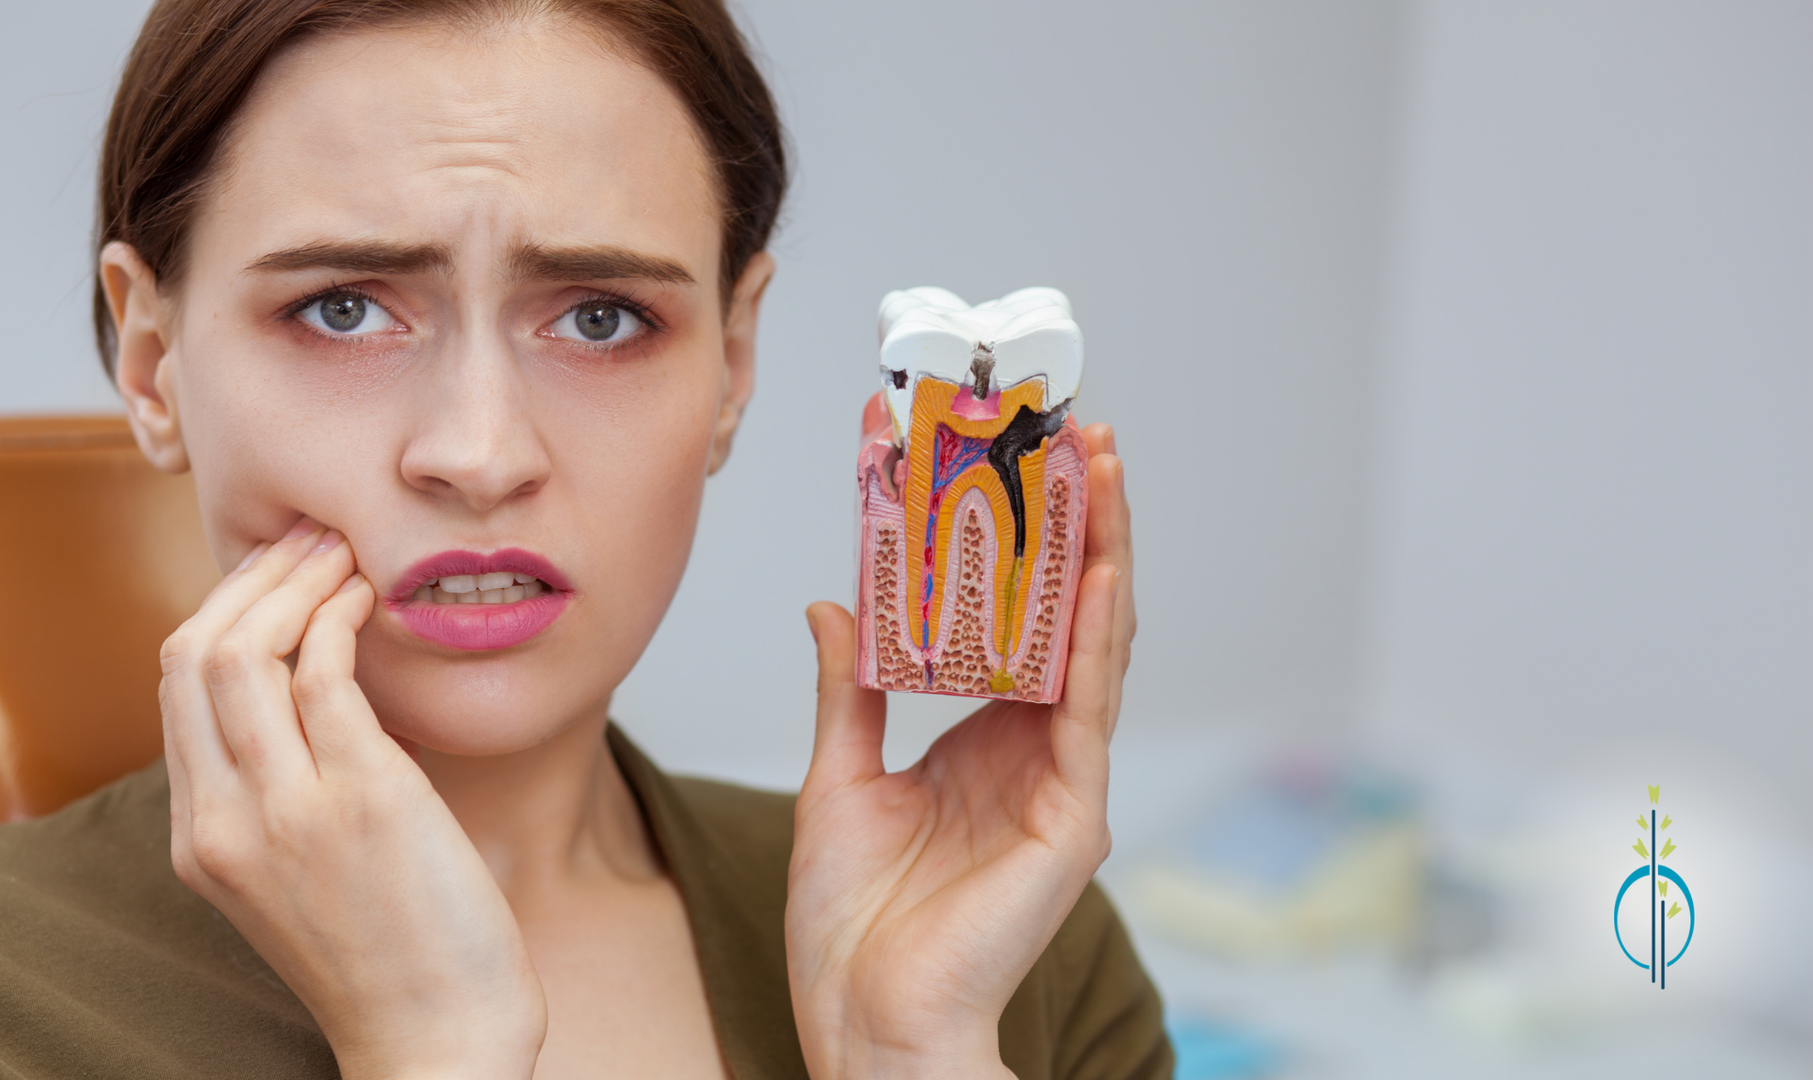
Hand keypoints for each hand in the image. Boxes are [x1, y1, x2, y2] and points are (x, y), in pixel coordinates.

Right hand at [160, 519, 542, 1079]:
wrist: (435, 1037)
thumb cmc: (390, 952)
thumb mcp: (298, 876)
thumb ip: (283, 794)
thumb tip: (315, 690)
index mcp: (202, 839)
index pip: (176, 689)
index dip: (222, 611)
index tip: (272, 571)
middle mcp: (225, 821)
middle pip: (191, 656)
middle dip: (250, 579)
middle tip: (308, 537)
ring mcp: (287, 810)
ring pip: (244, 653)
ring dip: (297, 582)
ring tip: (343, 550)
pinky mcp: (363, 801)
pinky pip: (325, 676)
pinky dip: (341, 619)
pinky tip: (370, 600)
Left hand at [787, 425, 1134, 1079]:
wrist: (867, 1021)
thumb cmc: (853, 925)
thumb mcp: (838, 778)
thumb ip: (848, 691)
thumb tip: (834, 603)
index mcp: (985, 738)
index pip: (1010, 615)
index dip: (1006, 537)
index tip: (989, 457)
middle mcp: (1036, 748)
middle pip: (1065, 612)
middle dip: (1072, 519)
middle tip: (1069, 430)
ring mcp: (1062, 778)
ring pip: (1093, 642)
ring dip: (1099, 549)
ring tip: (1098, 464)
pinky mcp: (1073, 813)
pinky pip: (1090, 707)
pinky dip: (1099, 633)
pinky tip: (1100, 567)